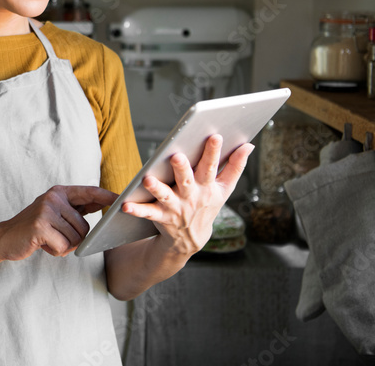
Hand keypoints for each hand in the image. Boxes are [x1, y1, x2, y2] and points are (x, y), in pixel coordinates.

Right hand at [0, 185, 117, 260]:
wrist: (4, 238)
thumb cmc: (35, 228)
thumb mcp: (55, 212)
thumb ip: (75, 208)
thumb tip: (102, 202)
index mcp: (59, 192)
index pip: (90, 192)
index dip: (107, 196)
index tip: (123, 198)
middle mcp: (53, 198)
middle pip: (85, 226)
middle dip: (74, 239)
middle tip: (56, 237)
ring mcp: (46, 211)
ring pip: (76, 238)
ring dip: (64, 246)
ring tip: (47, 240)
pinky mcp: (41, 226)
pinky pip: (64, 246)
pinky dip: (55, 251)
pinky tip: (42, 244)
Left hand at [121, 135, 253, 255]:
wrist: (191, 239)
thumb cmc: (207, 204)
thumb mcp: (224, 189)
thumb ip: (235, 167)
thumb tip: (248, 145)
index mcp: (207, 186)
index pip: (211, 166)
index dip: (213, 152)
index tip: (214, 135)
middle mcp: (192, 196)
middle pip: (187, 180)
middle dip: (183, 168)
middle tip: (177, 156)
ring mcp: (176, 207)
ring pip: (166, 196)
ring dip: (157, 188)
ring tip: (147, 179)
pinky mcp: (161, 217)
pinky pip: (148, 213)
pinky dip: (137, 210)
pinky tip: (125, 205)